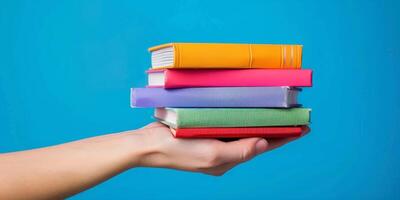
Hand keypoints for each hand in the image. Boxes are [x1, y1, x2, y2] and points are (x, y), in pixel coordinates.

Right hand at [133, 122, 308, 175]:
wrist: (148, 145)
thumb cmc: (178, 151)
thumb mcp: (211, 155)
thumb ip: (239, 151)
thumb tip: (264, 143)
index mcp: (229, 159)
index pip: (263, 147)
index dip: (284, 137)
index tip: (304, 127)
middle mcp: (225, 151)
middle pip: (256, 137)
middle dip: (275, 127)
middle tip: (293, 113)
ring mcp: (214, 140)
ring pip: (243, 129)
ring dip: (259, 119)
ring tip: (276, 107)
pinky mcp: (204, 130)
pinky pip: (227, 122)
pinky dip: (239, 115)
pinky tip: (246, 105)